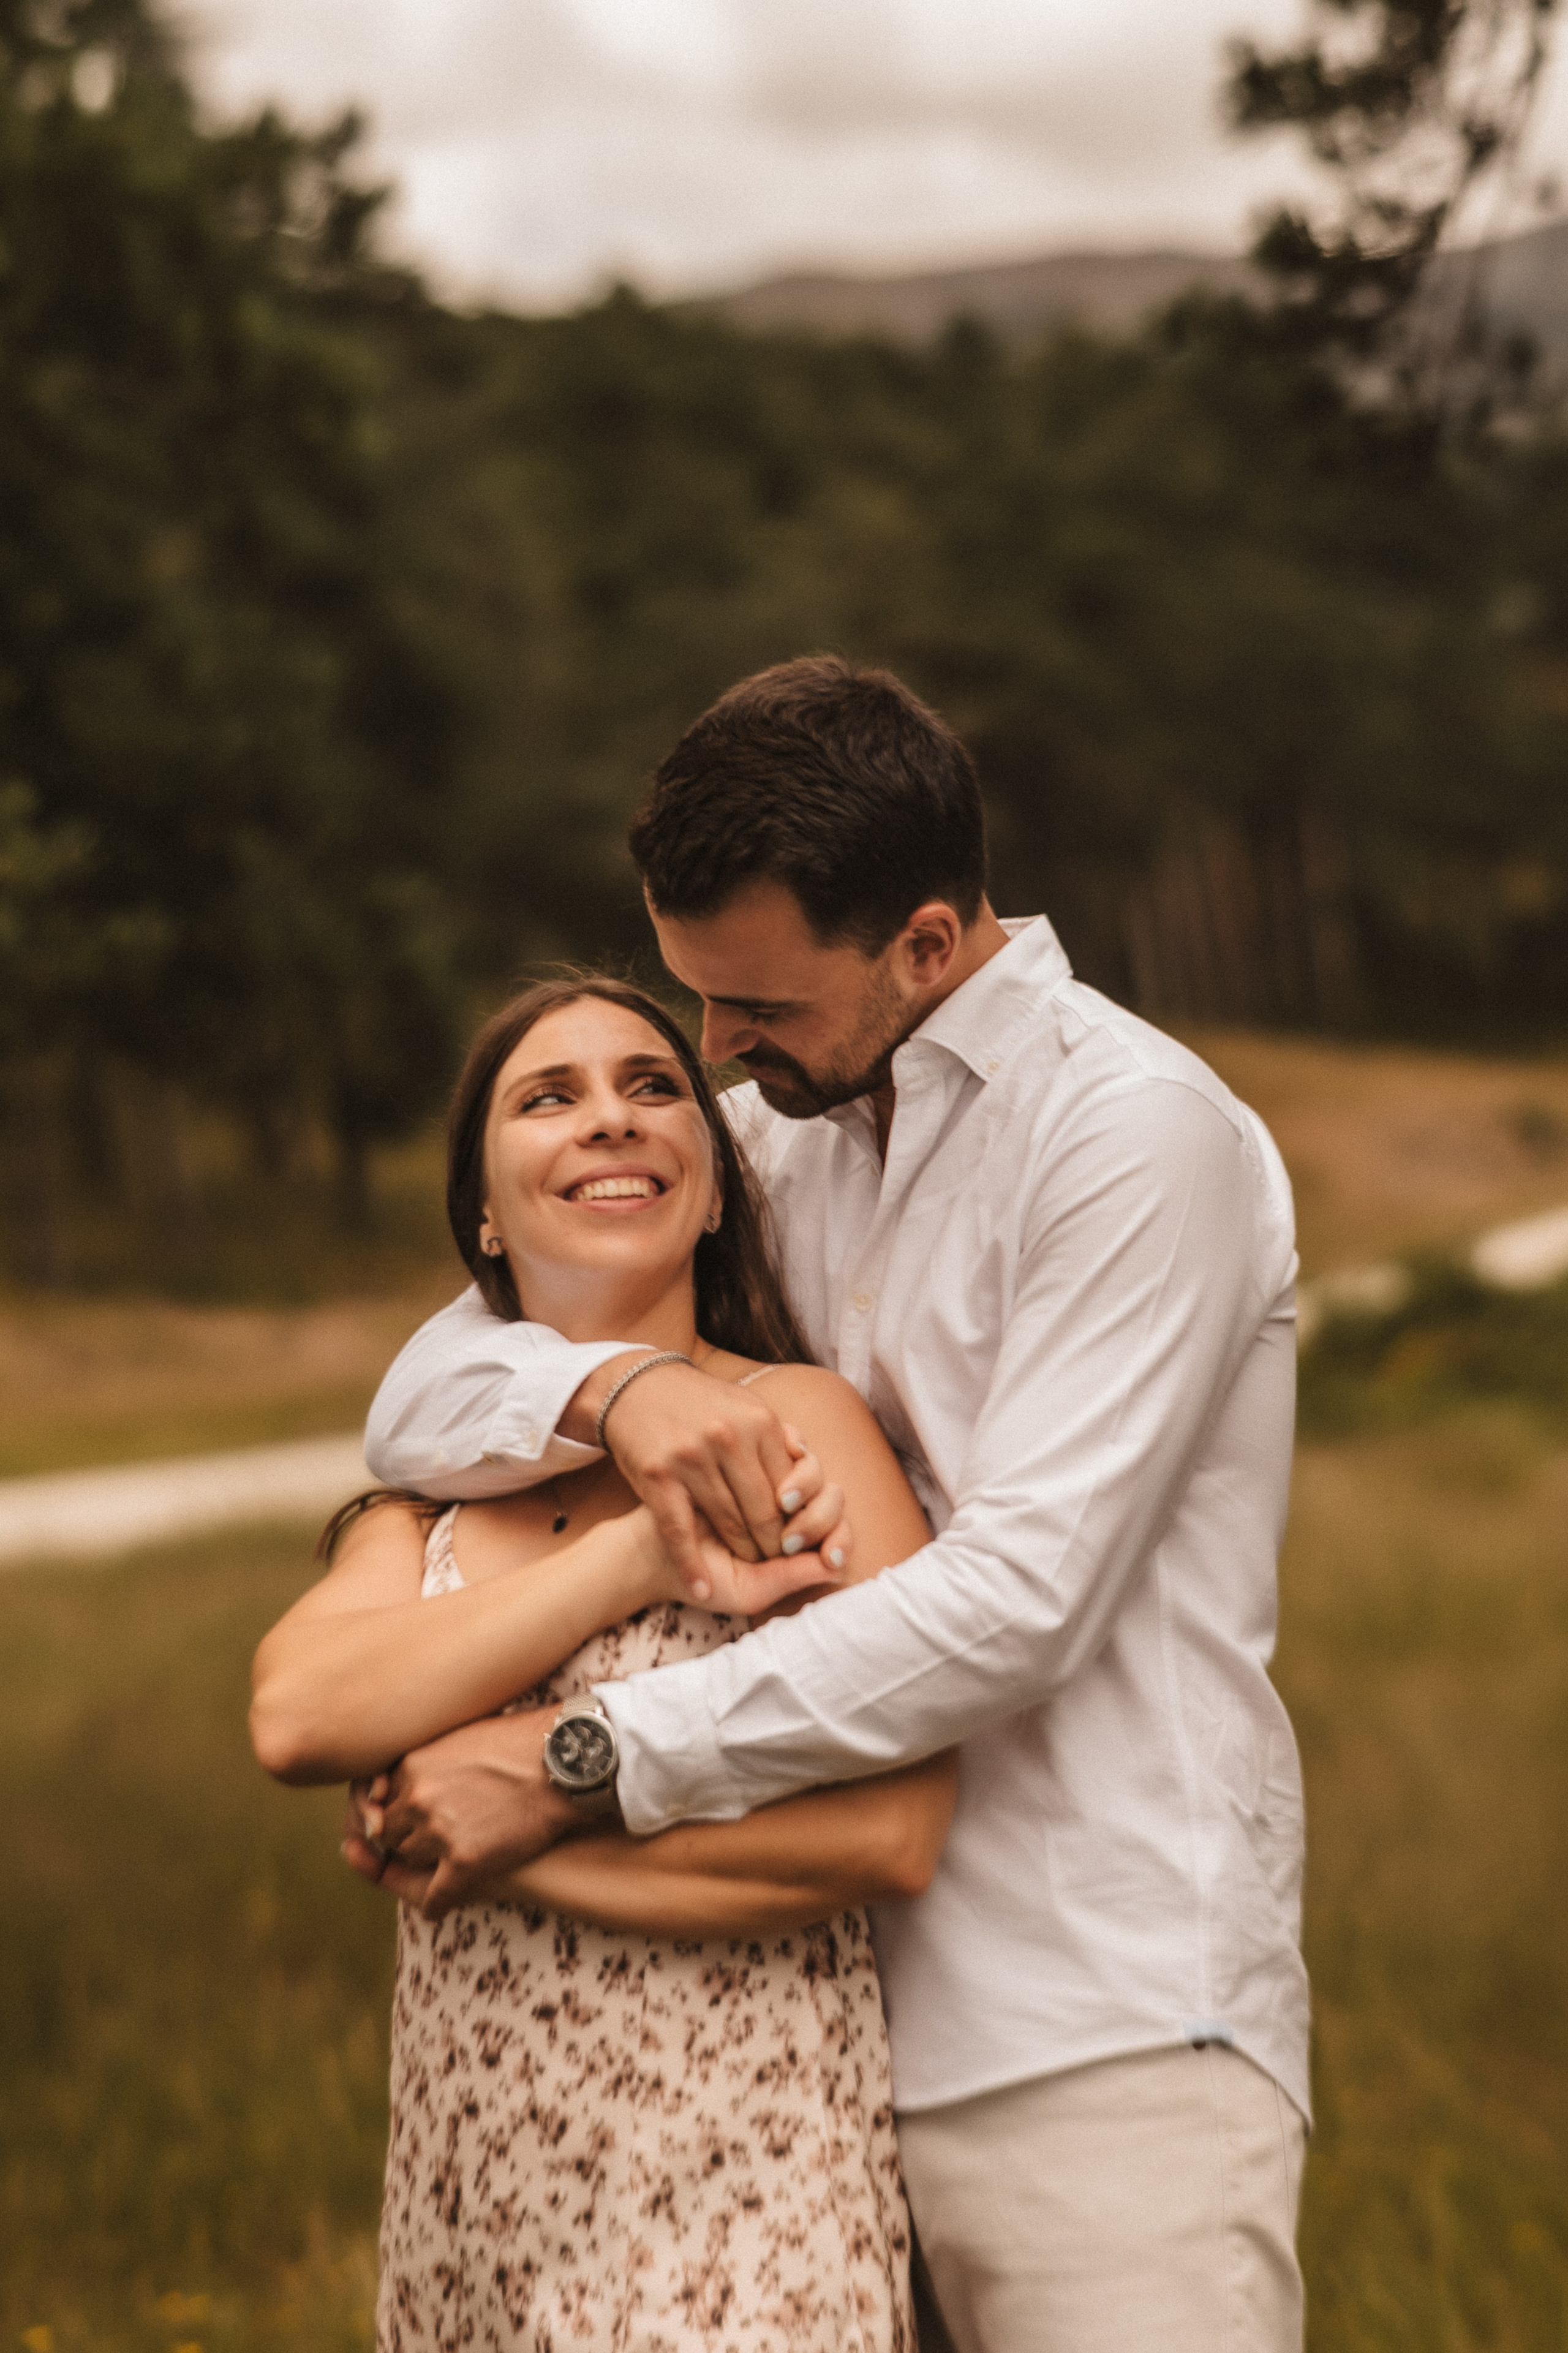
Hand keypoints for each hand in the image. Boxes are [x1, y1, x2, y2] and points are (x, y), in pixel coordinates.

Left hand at [342, 1708, 573, 1918]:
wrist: (562, 1764)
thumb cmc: (521, 1743)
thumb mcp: (462, 1736)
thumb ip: (427, 1759)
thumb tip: (404, 1782)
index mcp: (412, 1765)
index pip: (384, 1800)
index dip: (401, 1809)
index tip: (416, 1815)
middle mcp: (417, 1798)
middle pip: (393, 1832)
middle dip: (409, 1834)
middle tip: (436, 1835)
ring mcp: (439, 1831)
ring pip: (411, 1860)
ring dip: (426, 1862)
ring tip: (449, 1857)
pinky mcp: (465, 1862)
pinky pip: (434, 1897)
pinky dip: (436, 1903)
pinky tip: (441, 1903)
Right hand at [587, 1360, 852, 1597]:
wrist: (636, 1387)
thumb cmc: (701, 1407)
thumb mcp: (747, 1410)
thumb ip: (781, 1443)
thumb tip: (811, 1476)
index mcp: (760, 1422)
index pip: (793, 1489)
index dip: (798, 1522)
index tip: (796, 1541)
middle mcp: (729, 1437)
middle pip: (765, 1512)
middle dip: (774, 1545)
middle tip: (773, 1560)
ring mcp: (692, 1456)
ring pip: (729, 1524)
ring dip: (740, 1555)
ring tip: (745, 1569)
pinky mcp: (658, 1475)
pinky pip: (680, 1532)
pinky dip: (692, 1566)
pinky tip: (702, 1588)